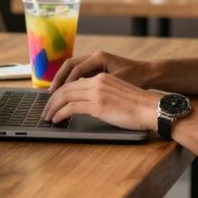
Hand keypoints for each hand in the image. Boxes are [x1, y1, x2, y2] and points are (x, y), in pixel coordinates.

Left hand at [41, 73, 159, 131]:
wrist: (152, 109)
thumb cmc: (139, 106)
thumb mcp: (117, 94)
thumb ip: (102, 95)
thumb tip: (89, 105)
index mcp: (101, 77)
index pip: (74, 82)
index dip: (61, 93)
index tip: (54, 102)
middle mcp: (97, 82)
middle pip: (66, 88)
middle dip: (52, 101)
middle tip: (45, 111)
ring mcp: (97, 93)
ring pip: (65, 97)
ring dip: (53, 108)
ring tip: (48, 117)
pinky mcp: (98, 106)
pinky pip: (71, 108)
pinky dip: (60, 114)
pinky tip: (57, 120)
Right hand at [49, 51, 150, 92]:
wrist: (149, 74)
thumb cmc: (137, 78)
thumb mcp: (117, 83)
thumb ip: (98, 87)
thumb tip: (78, 95)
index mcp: (99, 58)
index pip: (75, 69)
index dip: (65, 83)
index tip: (58, 95)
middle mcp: (95, 57)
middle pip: (69, 66)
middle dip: (59, 80)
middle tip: (51, 94)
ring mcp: (96, 62)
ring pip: (73, 69)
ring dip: (63, 81)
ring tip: (55, 94)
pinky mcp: (97, 68)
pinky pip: (79, 74)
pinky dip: (71, 82)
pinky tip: (67, 93)